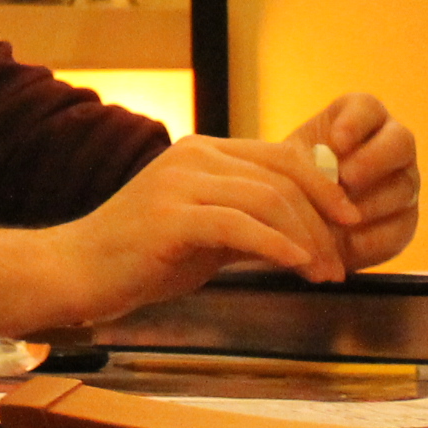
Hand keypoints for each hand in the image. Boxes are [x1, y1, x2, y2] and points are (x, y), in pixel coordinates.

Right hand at [39, 133, 350, 327]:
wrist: (77, 269)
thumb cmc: (140, 256)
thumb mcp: (206, 231)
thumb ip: (249, 219)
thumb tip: (307, 228)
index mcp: (202, 152)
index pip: (281, 158)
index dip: (323, 189)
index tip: (350, 224)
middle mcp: (193, 156)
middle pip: (281, 178)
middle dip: (322, 222)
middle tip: (340, 265)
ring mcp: (179, 182)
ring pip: (267, 200)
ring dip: (307, 241)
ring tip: (324, 275)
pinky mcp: (170, 216)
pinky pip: (240, 225)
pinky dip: (277, 246)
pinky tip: (297, 267)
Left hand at [287, 91, 419, 268]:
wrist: (299, 219)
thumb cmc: (292, 178)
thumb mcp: (290, 164)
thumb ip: (304, 162)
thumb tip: (320, 172)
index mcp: (360, 120)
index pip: (368, 108)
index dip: (355, 122)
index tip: (335, 141)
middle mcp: (390, 147)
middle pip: (400, 142)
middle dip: (373, 160)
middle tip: (345, 177)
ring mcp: (403, 184)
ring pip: (402, 188)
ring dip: (369, 203)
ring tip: (337, 216)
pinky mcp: (404, 222)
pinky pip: (399, 227)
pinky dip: (371, 236)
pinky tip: (345, 243)